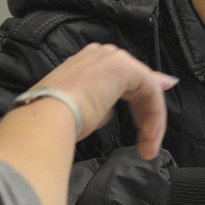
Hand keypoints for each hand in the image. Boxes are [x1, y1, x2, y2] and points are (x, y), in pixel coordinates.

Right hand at [35, 43, 177, 159]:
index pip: (122, 78)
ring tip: (148, 148)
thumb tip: (110, 112)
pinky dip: (155, 115)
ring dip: (151, 119)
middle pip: (136, 83)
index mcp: (86, 63)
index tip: (149, 120)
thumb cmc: (57, 120)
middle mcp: (101, 55)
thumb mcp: (86, 113)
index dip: (140, 97)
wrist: (49, 116)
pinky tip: (150, 136)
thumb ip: (104, 106)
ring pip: (146, 88)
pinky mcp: (126, 67)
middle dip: (146, 114)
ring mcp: (113, 59)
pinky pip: (151, 90)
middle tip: (147, 144)